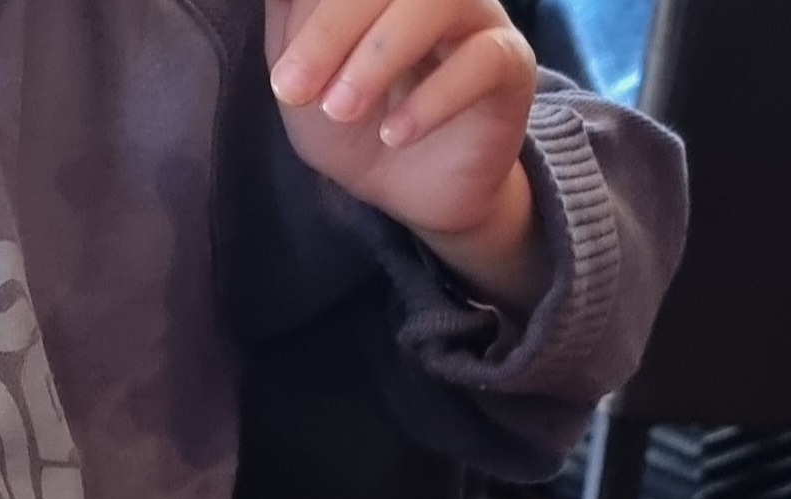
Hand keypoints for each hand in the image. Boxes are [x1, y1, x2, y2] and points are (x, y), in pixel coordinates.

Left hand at [265, 0, 546, 306]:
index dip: (315, 14)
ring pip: (439, 2)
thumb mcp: (304, 81)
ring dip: (379, 56)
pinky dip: (432, 99)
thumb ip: (290, 26)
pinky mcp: (510, 64)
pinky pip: (483, 60)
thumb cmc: (354, 123)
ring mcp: (478, 15)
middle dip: (330, 30)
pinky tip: (393, 135)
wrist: (410, 189)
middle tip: (293, 87)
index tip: (280, 73)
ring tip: (341, 110)